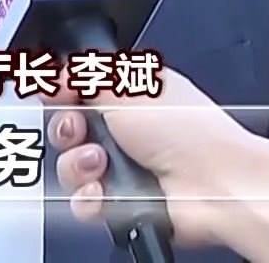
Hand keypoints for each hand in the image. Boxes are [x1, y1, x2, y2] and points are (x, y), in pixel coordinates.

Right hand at [48, 66, 268, 262]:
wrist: (213, 185)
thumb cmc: (190, 131)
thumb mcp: (129, 88)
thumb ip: (89, 75)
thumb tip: (60, 66)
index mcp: (132, 92)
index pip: (81, 88)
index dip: (63, 90)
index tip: (55, 91)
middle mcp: (127, 129)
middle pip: (69, 128)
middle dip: (67, 130)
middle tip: (79, 129)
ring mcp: (124, 168)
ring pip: (72, 167)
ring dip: (79, 166)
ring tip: (100, 164)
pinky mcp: (122, 201)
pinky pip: (85, 202)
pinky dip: (89, 198)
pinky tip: (103, 191)